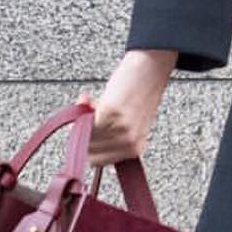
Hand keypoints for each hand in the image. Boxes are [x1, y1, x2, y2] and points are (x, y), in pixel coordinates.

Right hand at [76, 48, 176, 166]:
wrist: (150, 70)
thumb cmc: (139, 93)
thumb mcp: (129, 122)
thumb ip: (108, 134)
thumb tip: (81, 132)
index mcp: (135, 148)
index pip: (98, 161)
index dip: (88, 147)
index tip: (85, 134)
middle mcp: (129, 143)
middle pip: (89, 151)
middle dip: (83, 134)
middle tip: (88, 115)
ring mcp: (121, 129)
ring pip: (85, 136)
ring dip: (82, 119)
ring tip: (93, 104)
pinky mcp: (111, 112)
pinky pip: (85, 120)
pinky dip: (84, 108)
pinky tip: (91, 99)